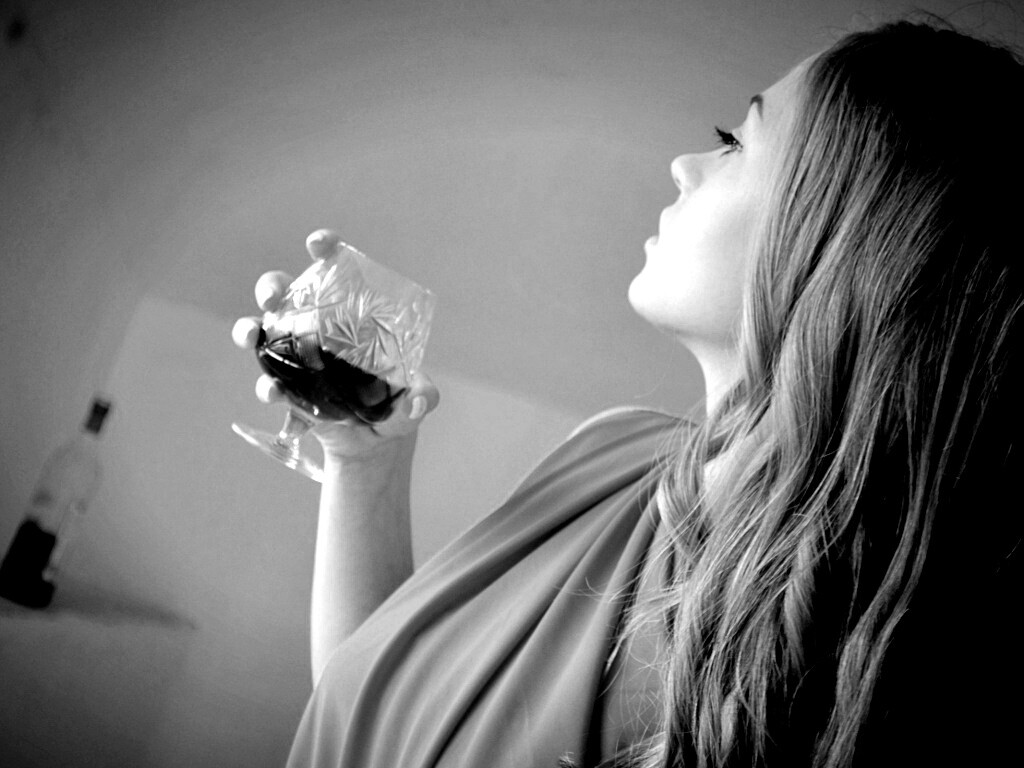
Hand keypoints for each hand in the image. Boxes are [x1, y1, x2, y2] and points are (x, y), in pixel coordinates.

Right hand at [231, 229, 439, 460]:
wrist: (378, 442)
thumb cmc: (399, 403)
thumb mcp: (417, 398)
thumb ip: (423, 396)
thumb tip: (419, 401)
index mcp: (350, 312)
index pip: (334, 268)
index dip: (324, 247)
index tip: (319, 244)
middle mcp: (316, 327)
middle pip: (284, 292)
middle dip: (271, 286)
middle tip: (272, 297)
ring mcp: (295, 357)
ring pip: (260, 332)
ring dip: (249, 329)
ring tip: (251, 337)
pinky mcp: (286, 390)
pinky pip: (268, 382)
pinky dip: (267, 387)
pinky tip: (274, 393)